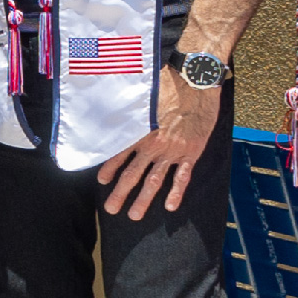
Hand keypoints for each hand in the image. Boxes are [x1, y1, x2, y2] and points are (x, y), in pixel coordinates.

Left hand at [96, 68, 219, 219]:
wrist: (196, 82)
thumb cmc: (168, 84)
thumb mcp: (143, 96)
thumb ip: (129, 110)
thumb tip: (111, 110)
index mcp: (140, 131)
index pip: (119, 154)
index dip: (110, 169)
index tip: (101, 181)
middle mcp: (153, 144)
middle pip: (133, 174)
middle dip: (121, 193)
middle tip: (110, 209)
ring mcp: (173, 150)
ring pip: (155, 180)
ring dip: (143, 199)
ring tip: (134, 215)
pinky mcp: (191, 152)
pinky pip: (182, 176)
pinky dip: (176, 192)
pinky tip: (170, 207)